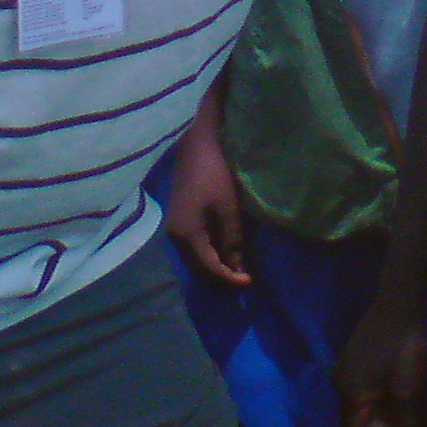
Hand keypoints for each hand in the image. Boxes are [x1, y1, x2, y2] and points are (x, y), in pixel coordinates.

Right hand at [165, 103, 251, 288]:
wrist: (197, 144)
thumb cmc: (215, 174)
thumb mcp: (228, 210)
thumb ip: (232, 242)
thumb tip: (237, 270)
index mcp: (185, 236)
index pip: (209, 269)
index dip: (230, 280)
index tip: (251, 283)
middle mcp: (174, 238)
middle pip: (198, 270)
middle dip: (221, 279)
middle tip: (246, 281)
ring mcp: (174, 230)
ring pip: (195, 261)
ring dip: (215, 269)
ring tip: (238, 271)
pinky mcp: (179, 221)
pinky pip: (194, 249)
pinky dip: (209, 256)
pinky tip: (224, 255)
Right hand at [338, 292, 426, 426]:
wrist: (403, 300)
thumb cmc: (404, 344)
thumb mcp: (408, 389)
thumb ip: (405, 423)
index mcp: (349, 393)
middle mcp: (341, 382)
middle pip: (354, 424)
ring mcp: (347, 367)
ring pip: (359, 407)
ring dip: (380, 420)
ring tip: (406, 423)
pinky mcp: (356, 356)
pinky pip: (363, 391)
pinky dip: (379, 403)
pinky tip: (398, 400)